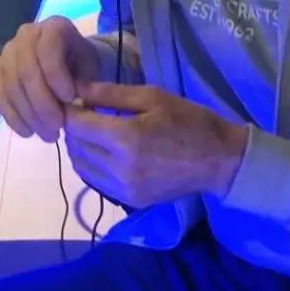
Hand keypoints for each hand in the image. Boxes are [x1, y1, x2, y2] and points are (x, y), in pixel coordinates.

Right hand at [0, 16, 100, 142]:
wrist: (69, 61)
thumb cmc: (82, 64)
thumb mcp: (91, 69)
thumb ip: (84, 84)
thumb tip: (74, 105)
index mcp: (54, 27)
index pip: (48, 50)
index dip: (56, 77)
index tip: (70, 100)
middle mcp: (26, 34)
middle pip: (27, 72)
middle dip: (42, 105)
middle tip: (57, 129)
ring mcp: (8, 52)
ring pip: (12, 86)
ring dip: (29, 116)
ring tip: (47, 135)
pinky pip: (1, 95)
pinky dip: (13, 117)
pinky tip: (28, 133)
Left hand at [62, 82, 248, 209]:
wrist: (219, 161)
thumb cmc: (189, 121)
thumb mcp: (153, 97)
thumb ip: (111, 93)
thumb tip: (79, 89)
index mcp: (126, 138)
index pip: (78, 125)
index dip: (70, 111)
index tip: (75, 101)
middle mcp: (119, 168)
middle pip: (76, 147)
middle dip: (73, 129)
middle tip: (83, 115)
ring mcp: (124, 189)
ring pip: (81, 167)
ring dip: (79, 148)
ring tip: (91, 133)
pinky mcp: (130, 201)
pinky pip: (96, 182)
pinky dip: (91, 166)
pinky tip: (102, 152)